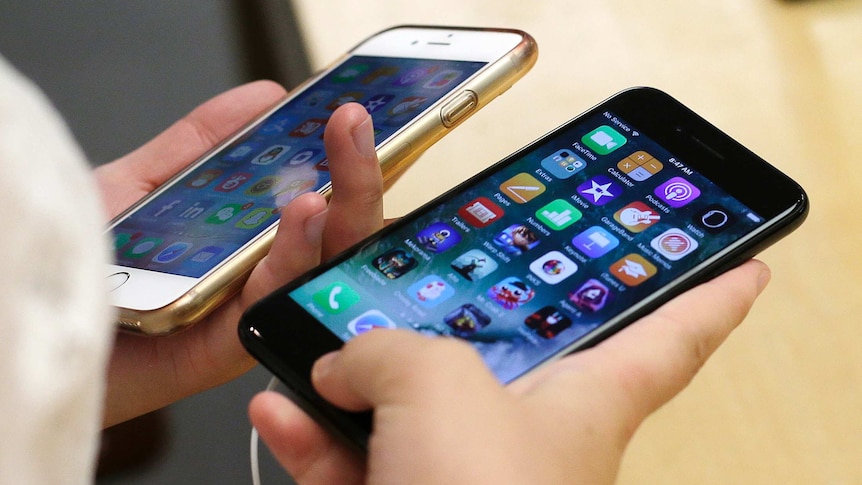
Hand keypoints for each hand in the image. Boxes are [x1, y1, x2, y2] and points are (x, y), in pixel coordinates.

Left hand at [96, 82, 383, 426]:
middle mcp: (258, 277)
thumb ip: (198, 144)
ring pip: (320, 267)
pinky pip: (272, 300)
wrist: (41, 317)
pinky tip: (304, 213)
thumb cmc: (84, 263)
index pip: (321, 199)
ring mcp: (246, 313)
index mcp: (250, 241)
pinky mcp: (226, 348)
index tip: (354, 114)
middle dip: (357, 175)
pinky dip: (294, 255)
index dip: (345, 159)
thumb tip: (263, 98)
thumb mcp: (142, 184)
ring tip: (343, 162)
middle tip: (355, 122)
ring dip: (340, 211)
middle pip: (335, 233)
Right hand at [250, 259, 770, 483]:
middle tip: (463, 274)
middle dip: (478, 316)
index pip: (675, 336)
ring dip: (360, 377)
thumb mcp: (441, 387)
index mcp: (585, 396)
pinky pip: (362, 461)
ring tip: (322, 340)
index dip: (714, 295)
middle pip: (517, 355)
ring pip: (416, 408)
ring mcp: (464, 473)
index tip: (747, 263)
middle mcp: (529, 431)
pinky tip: (281, 409)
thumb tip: (341, 363)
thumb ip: (391, 350)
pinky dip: (318, 438)